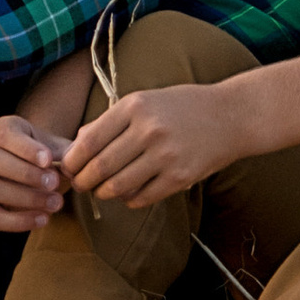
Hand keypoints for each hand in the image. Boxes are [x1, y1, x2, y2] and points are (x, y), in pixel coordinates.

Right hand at [0, 111, 72, 232]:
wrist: (35, 170)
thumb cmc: (47, 155)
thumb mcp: (57, 146)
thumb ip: (66, 152)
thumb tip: (72, 164)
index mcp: (1, 130)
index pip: (5, 134)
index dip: (25, 148)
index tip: (49, 160)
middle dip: (25, 174)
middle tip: (54, 183)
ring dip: (25, 198)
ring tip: (56, 203)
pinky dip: (17, 222)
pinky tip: (43, 219)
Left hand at [60, 82, 228, 210]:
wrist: (231, 116)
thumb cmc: (184, 106)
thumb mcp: (145, 100)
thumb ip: (111, 120)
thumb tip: (78, 143)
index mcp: (135, 106)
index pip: (89, 141)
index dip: (72, 161)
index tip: (68, 168)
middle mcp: (148, 130)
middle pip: (99, 167)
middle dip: (83, 181)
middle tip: (80, 184)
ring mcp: (165, 156)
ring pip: (117, 187)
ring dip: (104, 193)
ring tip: (103, 190)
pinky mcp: (180, 178)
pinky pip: (141, 198)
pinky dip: (129, 199)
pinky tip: (129, 193)